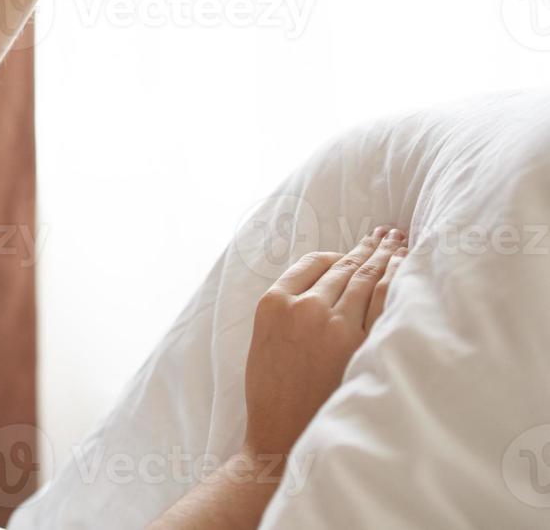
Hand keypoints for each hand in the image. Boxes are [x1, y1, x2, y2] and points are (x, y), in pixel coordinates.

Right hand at [242, 228, 407, 464]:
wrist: (281, 434)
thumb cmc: (271, 391)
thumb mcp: (264, 338)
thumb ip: (288, 307)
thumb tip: (324, 286)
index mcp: (274, 302)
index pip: (313, 262)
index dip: (338, 253)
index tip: (354, 249)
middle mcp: (304, 307)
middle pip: (344, 267)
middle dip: (369, 247)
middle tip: (387, 233)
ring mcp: (334, 325)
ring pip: (364, 279)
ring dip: (385, 257)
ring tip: (399, 242)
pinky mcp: (359, 346)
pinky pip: (382, 303)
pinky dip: (395, 282)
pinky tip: (405, 269)